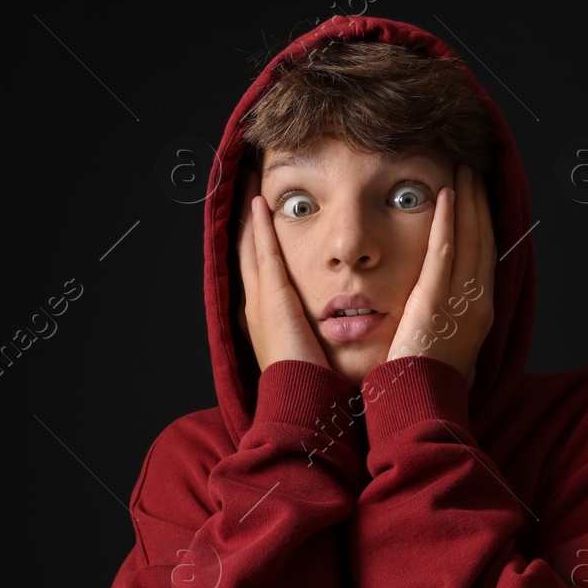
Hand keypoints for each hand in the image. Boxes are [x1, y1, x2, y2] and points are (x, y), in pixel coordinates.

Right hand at [235, 173, 330, 373]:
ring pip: (249, 247)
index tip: (259, 215)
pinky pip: (263, 254)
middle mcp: (257, 307)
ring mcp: (260, 302)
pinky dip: (259, 227)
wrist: (305, 403)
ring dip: (249, 215)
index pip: (260, 270)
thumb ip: (323, 333)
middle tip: (244, 188)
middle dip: (246, 221)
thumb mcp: (317, 352)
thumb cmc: (317, 385)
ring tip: (247, 184)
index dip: (257, 241)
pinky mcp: (271, 300)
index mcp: (269, 319)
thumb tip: (343, 325)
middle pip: (246, 252)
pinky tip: (259, 202)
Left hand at [384, 163, 495, 389]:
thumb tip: (439, 317)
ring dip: (466, 202)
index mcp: (480, 314)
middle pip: (484, 241)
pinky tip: (445, 196)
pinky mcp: (437, 299)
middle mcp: (479, 303)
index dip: (484, 226)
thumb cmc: (424, 384)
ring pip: (470, 240)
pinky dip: (447, 221)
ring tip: (462, 172)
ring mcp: (461, 300)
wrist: (420, 406)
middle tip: (474, 174)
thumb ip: (444, 325)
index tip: (478, 201)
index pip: (486, 259)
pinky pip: (445, 250)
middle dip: (480, 205)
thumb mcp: (444, 349)